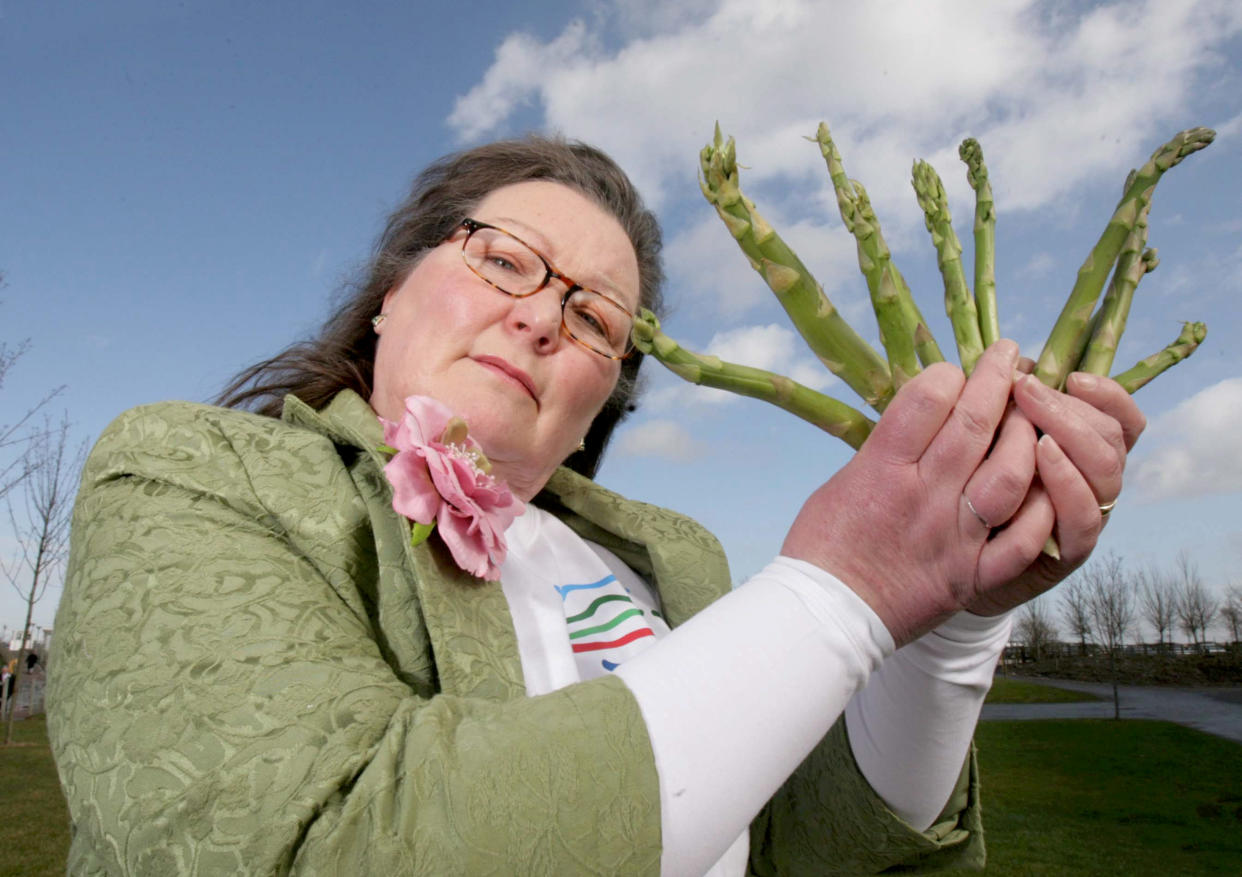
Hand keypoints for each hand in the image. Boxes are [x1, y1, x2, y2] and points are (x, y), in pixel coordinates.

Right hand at [782, 340, 1037, 646]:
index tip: (958, 367)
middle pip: (972, 423)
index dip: (949, 372)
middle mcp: (923, 496)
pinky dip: (1041, 509)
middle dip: (997, 379)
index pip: (927, 398)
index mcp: (882, 469)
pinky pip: (1022, 539)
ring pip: (1008, 472)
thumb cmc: (823, 545)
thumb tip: (922, 411)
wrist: (827, 617)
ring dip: (1026, 435)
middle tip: (1009, 355)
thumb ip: (885, 448)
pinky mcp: (971, 573)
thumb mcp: (842, 480)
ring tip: (1032, 413)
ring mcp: (953, 535)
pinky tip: (1048, 483)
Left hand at [963, 370, 1145, 615]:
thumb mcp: (980, 443)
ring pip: (1106, 474)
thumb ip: (1002, 407)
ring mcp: (1081, 518)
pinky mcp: (1064, 553)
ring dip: (1073, 439)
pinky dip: (1068, 485)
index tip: (1072, 377)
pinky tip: (1041, 457)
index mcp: (1079, 452)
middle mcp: (1090, 484)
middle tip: (1027, 388)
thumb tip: (1006, 363)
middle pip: (1112, 439)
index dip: (1107, 394)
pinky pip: (1083, 521)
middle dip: (1072, 408)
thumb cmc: (959, 495)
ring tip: (1035, 421)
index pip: (1120, 417)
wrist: (941, 567)